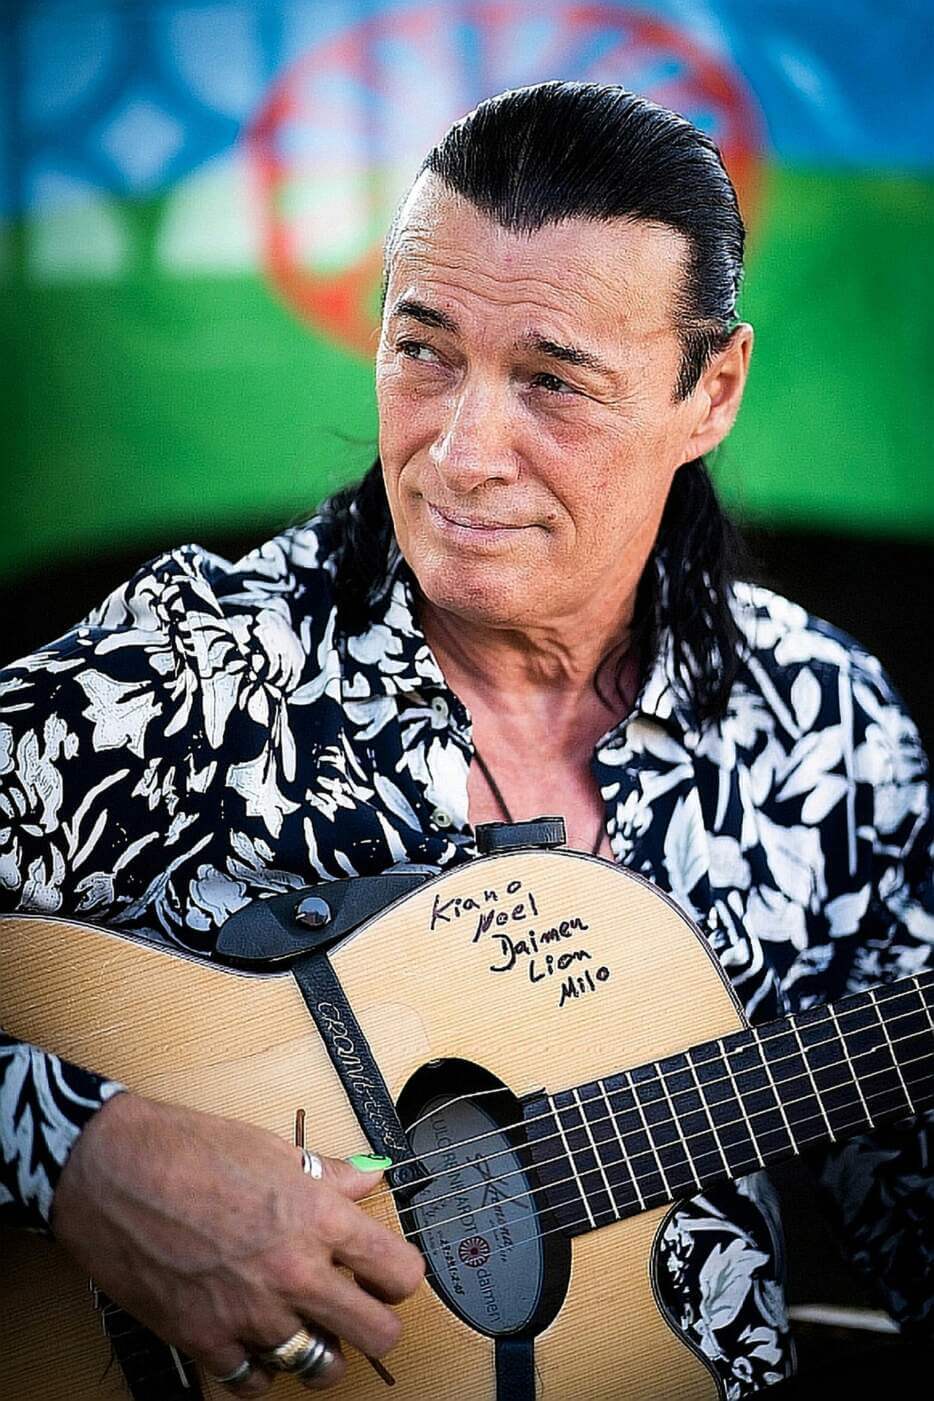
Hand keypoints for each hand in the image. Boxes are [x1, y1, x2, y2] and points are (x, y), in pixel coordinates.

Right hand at [50, 1093, 424, 1394]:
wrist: (112, 1171)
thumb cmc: (190, 1148)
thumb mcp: (272, 1149)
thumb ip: (330, 1173)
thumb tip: (370, 1174)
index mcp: (319, 1217)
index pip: (400, 1272)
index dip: (399, 1274)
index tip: (387, 1271)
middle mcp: (295, 1272)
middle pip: (377, 1334)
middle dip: (376, 1325)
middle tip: (360, 1310)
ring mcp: (251, 1313)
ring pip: (319, 1368)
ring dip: (319, 1351)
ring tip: (307, 1328)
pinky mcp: (205, 1340)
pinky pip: (253, 1383)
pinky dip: (258, 1369)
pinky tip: (253, 1342)